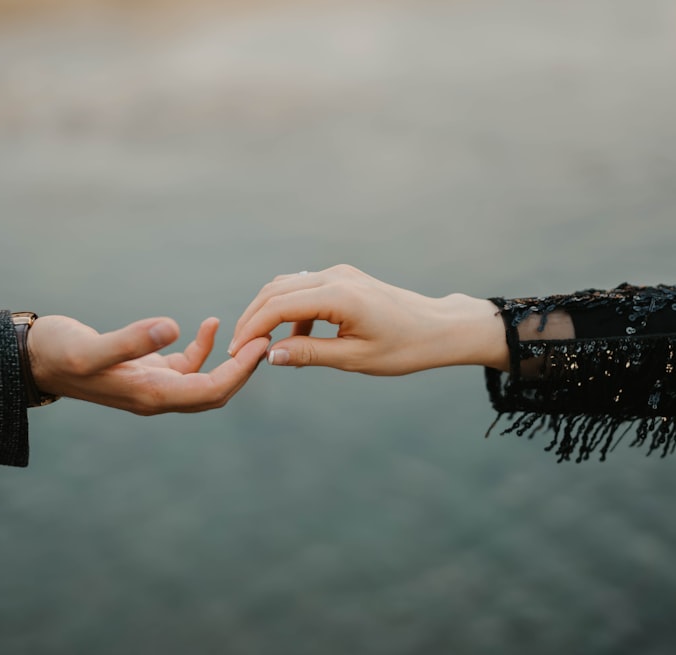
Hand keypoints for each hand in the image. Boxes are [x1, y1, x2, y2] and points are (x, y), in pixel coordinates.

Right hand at [27, 315, 269, 413]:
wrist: (31, 359)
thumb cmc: (56, 353)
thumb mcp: (89, 347)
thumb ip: (129, 341)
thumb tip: (172, 327)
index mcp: (150, 395)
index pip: (210, 391)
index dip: (241, 371)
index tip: (262, 343)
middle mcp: (156, 397)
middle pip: (216, 392)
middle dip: (245, 368)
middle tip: (267, 336)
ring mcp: (153, 386)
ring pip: (205, 380)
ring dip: (230, 358)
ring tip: (249, 329)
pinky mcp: (146, 371)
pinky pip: (186, 366)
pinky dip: (204, 348)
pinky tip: (209, 324)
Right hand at [230, 264, 508, 374]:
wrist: (439, 328)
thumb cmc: (405, 348)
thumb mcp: (355, 358)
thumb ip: (310, 354)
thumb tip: (269, 355)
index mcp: (338, 296)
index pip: (278, 306)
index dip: (252, 328)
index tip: (236, 352)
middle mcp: (335, 277)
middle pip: (275, 290)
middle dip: (252, 318)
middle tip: (238, 349)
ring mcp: (339, 274)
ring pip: (286, 286)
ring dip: (268, 312)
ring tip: (260, 345)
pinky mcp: (343, 278)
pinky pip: (304, 289)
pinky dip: (289, 310)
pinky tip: (294, 339)